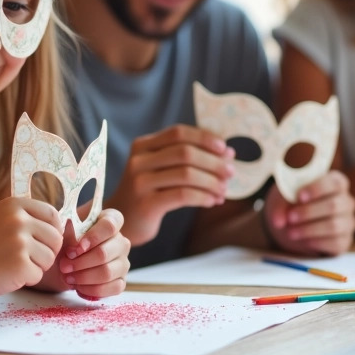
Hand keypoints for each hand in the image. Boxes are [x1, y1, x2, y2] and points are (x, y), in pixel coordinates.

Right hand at [0, 197, 62, 296]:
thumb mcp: (2, 218)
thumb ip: (28, 218)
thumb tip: (62, 226)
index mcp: (15, 205)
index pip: (52, 215)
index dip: (52, 230)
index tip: (41, 241)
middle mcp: (19, 220)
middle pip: (56, 238)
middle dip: (47, 251)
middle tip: (27, 258)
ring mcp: (19, 242)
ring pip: (50, 258)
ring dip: (37, 266)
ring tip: (14, 264)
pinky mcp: (20, 264)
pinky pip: (39, 274)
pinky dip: (27, 279)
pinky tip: (9, 273)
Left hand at [53, 208, 129, 299]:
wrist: (68, 258)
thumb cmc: (68, 239)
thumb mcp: (66, 229)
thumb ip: (68, 228)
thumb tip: (70, 226)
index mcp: (111, 220)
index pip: (110, 225)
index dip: (92, 237)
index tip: (73, 249)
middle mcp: (121, 241)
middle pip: (104, 253)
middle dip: (80, 262)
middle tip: (64, 266)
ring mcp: (123, 262)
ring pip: (107, 272)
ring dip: (84, 277)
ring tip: (68, 277)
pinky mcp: (121, 281)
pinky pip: (112, 288)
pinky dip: (92, 290)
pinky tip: (78, 287)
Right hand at [105, 125, 233, 245]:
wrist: (123, 222)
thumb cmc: (149, 193)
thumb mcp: (159, 169)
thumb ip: (186, 158)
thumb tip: (227, 153)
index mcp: (142, 145)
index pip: (178, 133)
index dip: (205, 138)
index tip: (226, 149)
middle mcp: (139, 160)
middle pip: (185, 153)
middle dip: (213, 162)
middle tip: (231, 172)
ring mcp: (140, 182)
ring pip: (186, 174)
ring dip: (212, 181)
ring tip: (223, 190)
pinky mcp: (146, 204)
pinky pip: (183, 195)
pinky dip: (203, 197)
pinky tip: (213, 201)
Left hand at [264, 171, 354, 255]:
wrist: (295, 222)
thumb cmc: (294, 202)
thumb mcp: (285, 197)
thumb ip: (281, 205)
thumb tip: (278, 221)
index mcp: (336, 183)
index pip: (334, 183)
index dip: (317, 189)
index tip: (300, 196)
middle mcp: (347, 201)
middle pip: (334, 206)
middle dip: (309, 212)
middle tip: (290, 217)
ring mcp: (349, 222)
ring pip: (334, 226)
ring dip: (309, 230)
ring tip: (291, 232)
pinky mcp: (345, 240)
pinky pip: (336, 243)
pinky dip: (317, 242)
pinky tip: (304, 241)